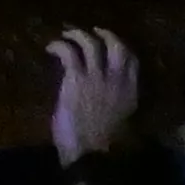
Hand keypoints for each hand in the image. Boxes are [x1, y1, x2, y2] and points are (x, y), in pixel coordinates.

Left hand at [47, 28, 142, 166]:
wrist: (91, 154)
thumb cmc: (104, 148)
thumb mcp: (120, 126)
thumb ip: (118, 107)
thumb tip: (111, 103)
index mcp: (131, 94)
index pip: (134, 62)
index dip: (124, 49)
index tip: (113, 45)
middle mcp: (117, 80)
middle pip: (117, 46)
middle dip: (106, 34)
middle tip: (95, 31)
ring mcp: (97, 77)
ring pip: (91, 43)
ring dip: (78, 35)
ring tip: (68, 33)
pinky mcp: (76, 78)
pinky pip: (69, 53)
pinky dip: (59, 45)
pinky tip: (51, 47)